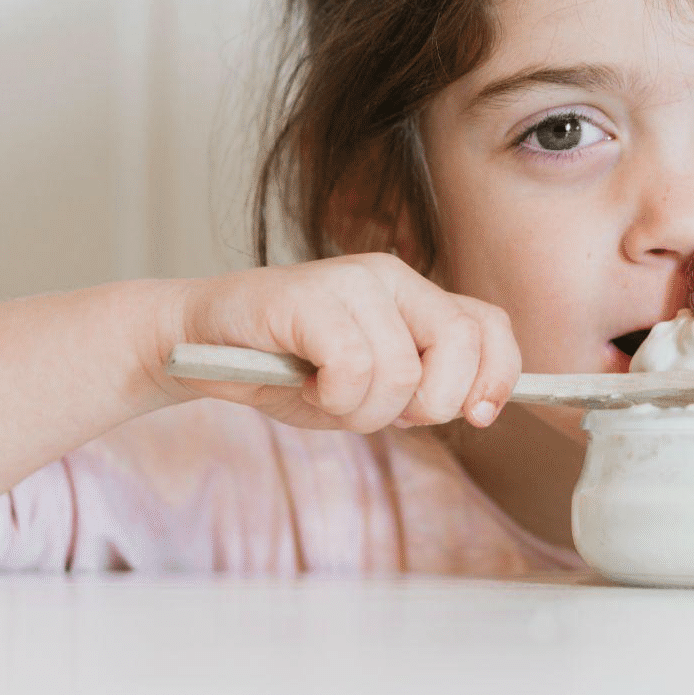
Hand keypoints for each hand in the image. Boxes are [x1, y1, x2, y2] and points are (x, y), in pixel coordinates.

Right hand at [157, 253, 520, 434]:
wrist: (196, 345)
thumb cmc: (285, 370)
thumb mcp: (369, 386)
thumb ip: (421, 387)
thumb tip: (476, 406)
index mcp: (414, 295)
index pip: (489, 326)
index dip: (497, 377)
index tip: (477, 417)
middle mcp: (391, 277)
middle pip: (460, 344)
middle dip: (430, 403)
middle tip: (376, 409)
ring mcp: (351, 280)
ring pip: (402, 370)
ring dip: (362, 410)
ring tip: (324, 395)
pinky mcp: (310, 296)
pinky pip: (354, 367)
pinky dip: (332, 398)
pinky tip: (304, 385)